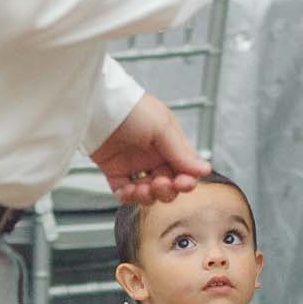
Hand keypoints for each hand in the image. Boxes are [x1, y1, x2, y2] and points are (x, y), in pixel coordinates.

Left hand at [91, 92, 211, 204]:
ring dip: (147, 196)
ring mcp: (134, 165)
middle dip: (166, 190)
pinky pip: (125, 192)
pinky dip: (128, 197)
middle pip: (168, 185)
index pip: (184, 169)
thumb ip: (181, 152)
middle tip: (160, 184)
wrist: (97, 106)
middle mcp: (153, 156)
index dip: (186, 180)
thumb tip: (204, 170)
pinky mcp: (114, 172)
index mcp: (169, 143)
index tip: (184, 184)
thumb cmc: (132, 108)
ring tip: (141, 189)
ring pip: (148, 192)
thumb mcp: (162, 127)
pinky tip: (128, 191)